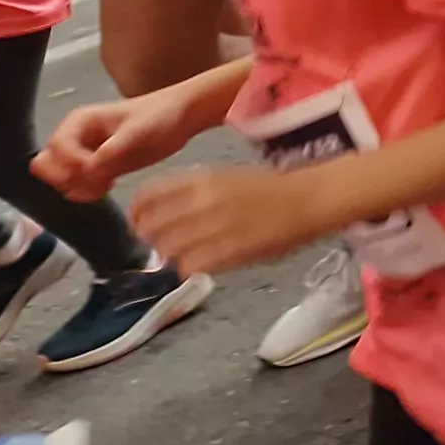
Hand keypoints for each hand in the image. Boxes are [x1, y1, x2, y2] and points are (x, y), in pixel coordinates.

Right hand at [36, 90, 203, 200]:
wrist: (181, 119)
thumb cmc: (160, 117)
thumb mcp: (138, 132)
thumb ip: (111, 151)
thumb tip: (89, 172)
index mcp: (78, 122)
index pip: (55, 150)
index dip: (73, 164)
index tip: (99, 168)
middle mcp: (74, 137)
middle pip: (45, 165)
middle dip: (67, 178)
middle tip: (97, 179)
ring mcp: (82, 154)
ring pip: (58, 178)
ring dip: (77, 187)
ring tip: (106, 183)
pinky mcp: (95, 167)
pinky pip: (75, 185)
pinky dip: (86, 191)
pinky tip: (109, 185)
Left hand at [130, 165, 334, 277]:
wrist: (308, 200)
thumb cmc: (268, 188)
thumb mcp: (223, 178)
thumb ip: (189, 193)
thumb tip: (158, 217)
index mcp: (199, 178)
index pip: (145, 197)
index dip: (137, 214)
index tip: (142, 223)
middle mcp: (200, 201)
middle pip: (151, 227)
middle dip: (153, 238)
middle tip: (167, 242)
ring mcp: (213, 227)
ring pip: (167, 249)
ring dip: (173, 255)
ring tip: (190, 253)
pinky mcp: (227, 252)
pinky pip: (190, 266)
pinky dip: (192, 267)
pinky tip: (205, 262)